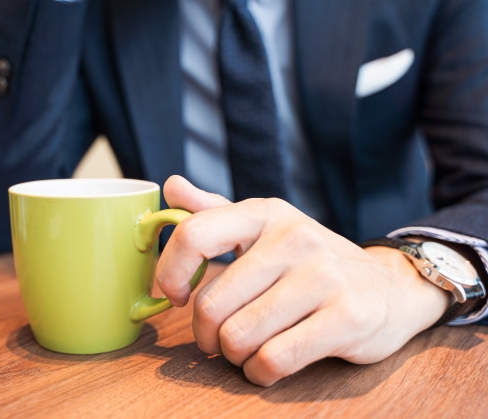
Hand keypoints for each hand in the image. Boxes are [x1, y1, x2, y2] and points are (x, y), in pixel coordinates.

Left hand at [157, 176, 450, 385]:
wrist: (389, 287)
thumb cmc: (311, 263)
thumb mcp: (266, 229)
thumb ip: (215, 212)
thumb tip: (170, 186)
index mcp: (266, 214)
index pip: (195, 235)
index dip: (170, 273)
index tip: (175, 295)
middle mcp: (294, 238)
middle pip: (211, 304)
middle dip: (205, 334)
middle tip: (217, 338)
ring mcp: (324, 277)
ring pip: (238, 337)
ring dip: (233, 355)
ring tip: (246, 349)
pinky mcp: (347, 317)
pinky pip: (273, 360)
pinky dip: (260, 373)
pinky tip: (268, 365)